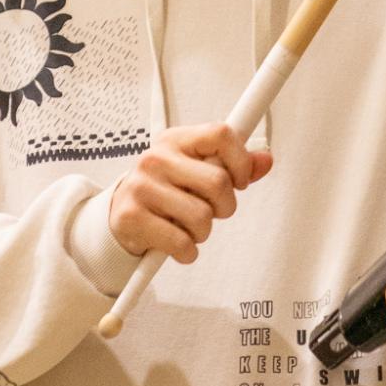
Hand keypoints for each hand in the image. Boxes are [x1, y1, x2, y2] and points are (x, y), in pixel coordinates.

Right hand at [110, 123, 271, 264]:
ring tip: (187, 225)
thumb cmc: (165, 189)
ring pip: (202, 217)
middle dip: (225, 206)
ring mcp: (141, 187)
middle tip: (212, 211)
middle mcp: (155, 158)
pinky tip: (176, 242)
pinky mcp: (132, 217)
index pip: (221, 134)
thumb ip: (233, 164)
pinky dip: (187, 251)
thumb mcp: (195, 169)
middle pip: (218, 183)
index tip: (239, 181)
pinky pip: (182, 243)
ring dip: (203, 231)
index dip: (240, 161)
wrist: (120, 213)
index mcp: (175, 140)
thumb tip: (265, 161)